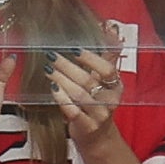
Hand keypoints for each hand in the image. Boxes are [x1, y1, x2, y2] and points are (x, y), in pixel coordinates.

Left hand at [46, 33, 125, 149]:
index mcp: (116, 86)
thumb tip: (111, 27)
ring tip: (48, 69)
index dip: (91, 59)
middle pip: (88, 81)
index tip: (73, 48)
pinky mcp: (87, 127)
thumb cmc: (98, 101)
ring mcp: (99, 115)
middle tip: (51, 56)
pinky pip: (73, 112)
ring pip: (79, 95)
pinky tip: (53, 88)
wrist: (97, 135)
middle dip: (67, 66)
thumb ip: (108, 54)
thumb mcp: (105, 79)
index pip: (107, 70)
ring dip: (62, 80)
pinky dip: (62, 99)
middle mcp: (110, 100)